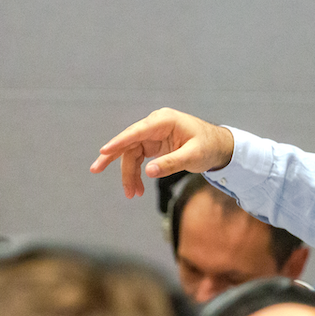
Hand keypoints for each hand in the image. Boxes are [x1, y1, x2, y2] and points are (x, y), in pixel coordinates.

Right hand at [90, 108, 234, 197]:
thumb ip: (171, 163)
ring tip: (131, 194)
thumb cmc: (208, 147)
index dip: (119, 142)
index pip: (137, 132)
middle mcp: (155, 125)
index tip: (103, 150)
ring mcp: (153, 134)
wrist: (219, 147)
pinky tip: (137, 188)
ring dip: (128, 173)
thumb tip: (149, 172)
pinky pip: (138, 158)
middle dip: (113, 159)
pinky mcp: (153, 144)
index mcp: (164, 121)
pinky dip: (136, 173)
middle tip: (95, 170)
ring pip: (131, 153)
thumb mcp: (193, 157)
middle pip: (128, 143)